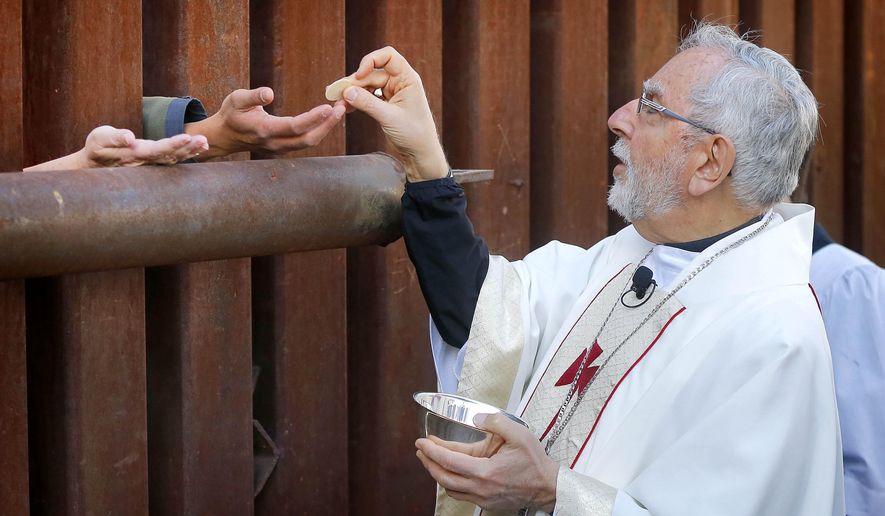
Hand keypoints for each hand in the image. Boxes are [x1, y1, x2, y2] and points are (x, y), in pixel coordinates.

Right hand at [25, 126, 208, 170]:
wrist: (94, 163)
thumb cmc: (96, 148)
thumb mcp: (100, 138)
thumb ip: (114, 137)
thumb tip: (129, 137)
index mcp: (135, 155)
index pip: (157, 150)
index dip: (172, 144)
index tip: (187, 137)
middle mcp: (146, 161)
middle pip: (171, 155)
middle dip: (187, 147)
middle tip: (203, 140)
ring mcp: (151, 163)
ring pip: (175, 158)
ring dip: (191, 151)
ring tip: (205, 143)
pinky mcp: (154, 161)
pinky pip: (174, 158)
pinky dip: (187, 152)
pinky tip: (200, 147)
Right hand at [186, 87, 344, 159]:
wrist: (224, 136)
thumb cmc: (231, 114)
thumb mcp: (236, 99)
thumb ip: (253, 96)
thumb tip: (269, 93)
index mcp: (264, 130)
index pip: (294, 126)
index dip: (313, 118)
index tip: (329, 107)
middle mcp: (274, 143)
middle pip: (308, 139)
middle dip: (328, 125)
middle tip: (342, 108)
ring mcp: (280, 149)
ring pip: (309, 143)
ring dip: (326, 128)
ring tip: (339, 110)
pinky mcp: (284, 149)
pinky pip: (305, 142)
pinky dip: (319, 130)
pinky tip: (328, 118)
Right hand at [340, 46, 448, 180]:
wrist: (420, 153)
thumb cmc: (414, 134)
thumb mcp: (389, 117)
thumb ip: (368, 103)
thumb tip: (347, 91)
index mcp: (407, 79)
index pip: (388, 56)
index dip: (370, 61)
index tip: (359, 76)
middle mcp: (400, 82)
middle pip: (372, 73)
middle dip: (354, 83)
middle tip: (337, 94)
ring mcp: (392, 92)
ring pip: (367, 85)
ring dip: (353, 92)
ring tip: (340, 104)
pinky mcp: (386, 103)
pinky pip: (368, 96)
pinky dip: (358, 100)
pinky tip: (347, 108)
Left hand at [415, 413, 558, 512]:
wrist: (548, 486)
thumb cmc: (535, 462)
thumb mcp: (518, 434)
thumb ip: (496, 422)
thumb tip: (477, 419)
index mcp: (486, 471)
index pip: (449, 460)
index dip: (432, 450)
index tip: (422, 442)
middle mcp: (481, 488)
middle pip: (444, 477)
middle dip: (428, 463)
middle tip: (421, 451)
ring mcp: (483, 498)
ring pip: (450, 488)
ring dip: (438, 474)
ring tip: (431, 460)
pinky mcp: (486, 504)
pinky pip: (461, 495)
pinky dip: (451, 483)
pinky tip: (450, 473)